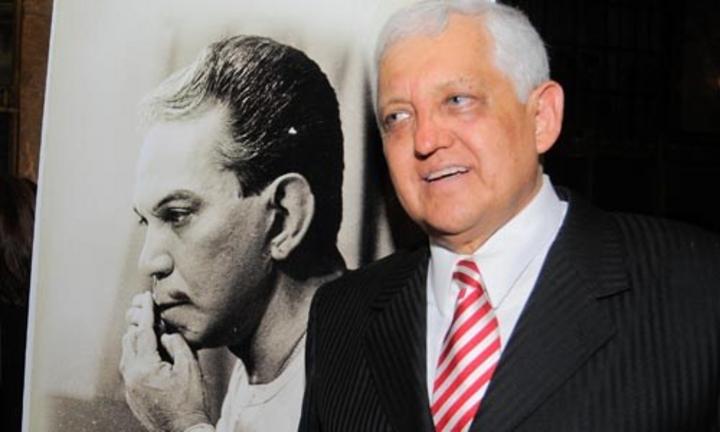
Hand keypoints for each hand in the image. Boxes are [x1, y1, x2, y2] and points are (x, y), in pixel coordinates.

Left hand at [120, 292, 210, 431]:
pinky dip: (137, 355)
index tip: (146, 296)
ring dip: (136, 339)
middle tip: (146, 309)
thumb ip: (177, 345)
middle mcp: (131, 376)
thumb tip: (165, 333)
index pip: (143, 332)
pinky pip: (129, 368)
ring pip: (127, 354)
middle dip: (138, 323)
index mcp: (145, 367)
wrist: (183, 431)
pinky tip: (149, 353)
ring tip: (149, 329)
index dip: (146, 312)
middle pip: (129, 340)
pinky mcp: (132, 395)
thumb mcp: (190, 367)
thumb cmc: (191, 400)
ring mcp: (129, 387)